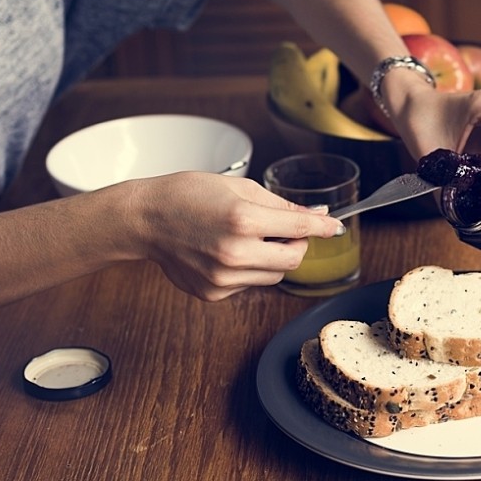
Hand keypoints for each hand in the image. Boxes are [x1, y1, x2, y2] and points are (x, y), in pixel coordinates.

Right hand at [128, 172, 344, 300]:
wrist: (145, 219)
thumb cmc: (187, 195)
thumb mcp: (238, 187)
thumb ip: (280, 205)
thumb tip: (314, 215)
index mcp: (243, 220)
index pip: (301, 228)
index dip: (324, 227)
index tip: (336, 227)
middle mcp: (235, 252)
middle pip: (293, 258)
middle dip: (297, 243)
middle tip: (285, 229)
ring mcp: (223, 277)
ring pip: (274, 274)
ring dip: (273, 257)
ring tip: (248, 238)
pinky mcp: (214, 293)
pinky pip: (249, 283)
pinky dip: (249, 269)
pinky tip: (226, 251)